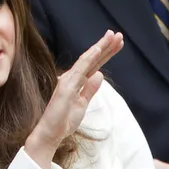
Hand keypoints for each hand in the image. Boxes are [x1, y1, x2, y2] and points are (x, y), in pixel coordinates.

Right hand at [26, 30, 123, 168]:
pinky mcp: (66, 87)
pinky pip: (79, 70)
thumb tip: (100, 74)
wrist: (50, 134)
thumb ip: (90, 89)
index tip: (117, 43)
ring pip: (86, 60)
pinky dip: (88, 59)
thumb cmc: (63, 121)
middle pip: (92, 60)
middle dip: (105, 46)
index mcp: (76, 82)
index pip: (94, 65)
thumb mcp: (82, 104)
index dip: (105, 53)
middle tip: (118, 34)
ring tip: (111, 36)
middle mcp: (71, 78)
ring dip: (99, 48)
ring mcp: (68, 81)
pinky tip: (97, 50)